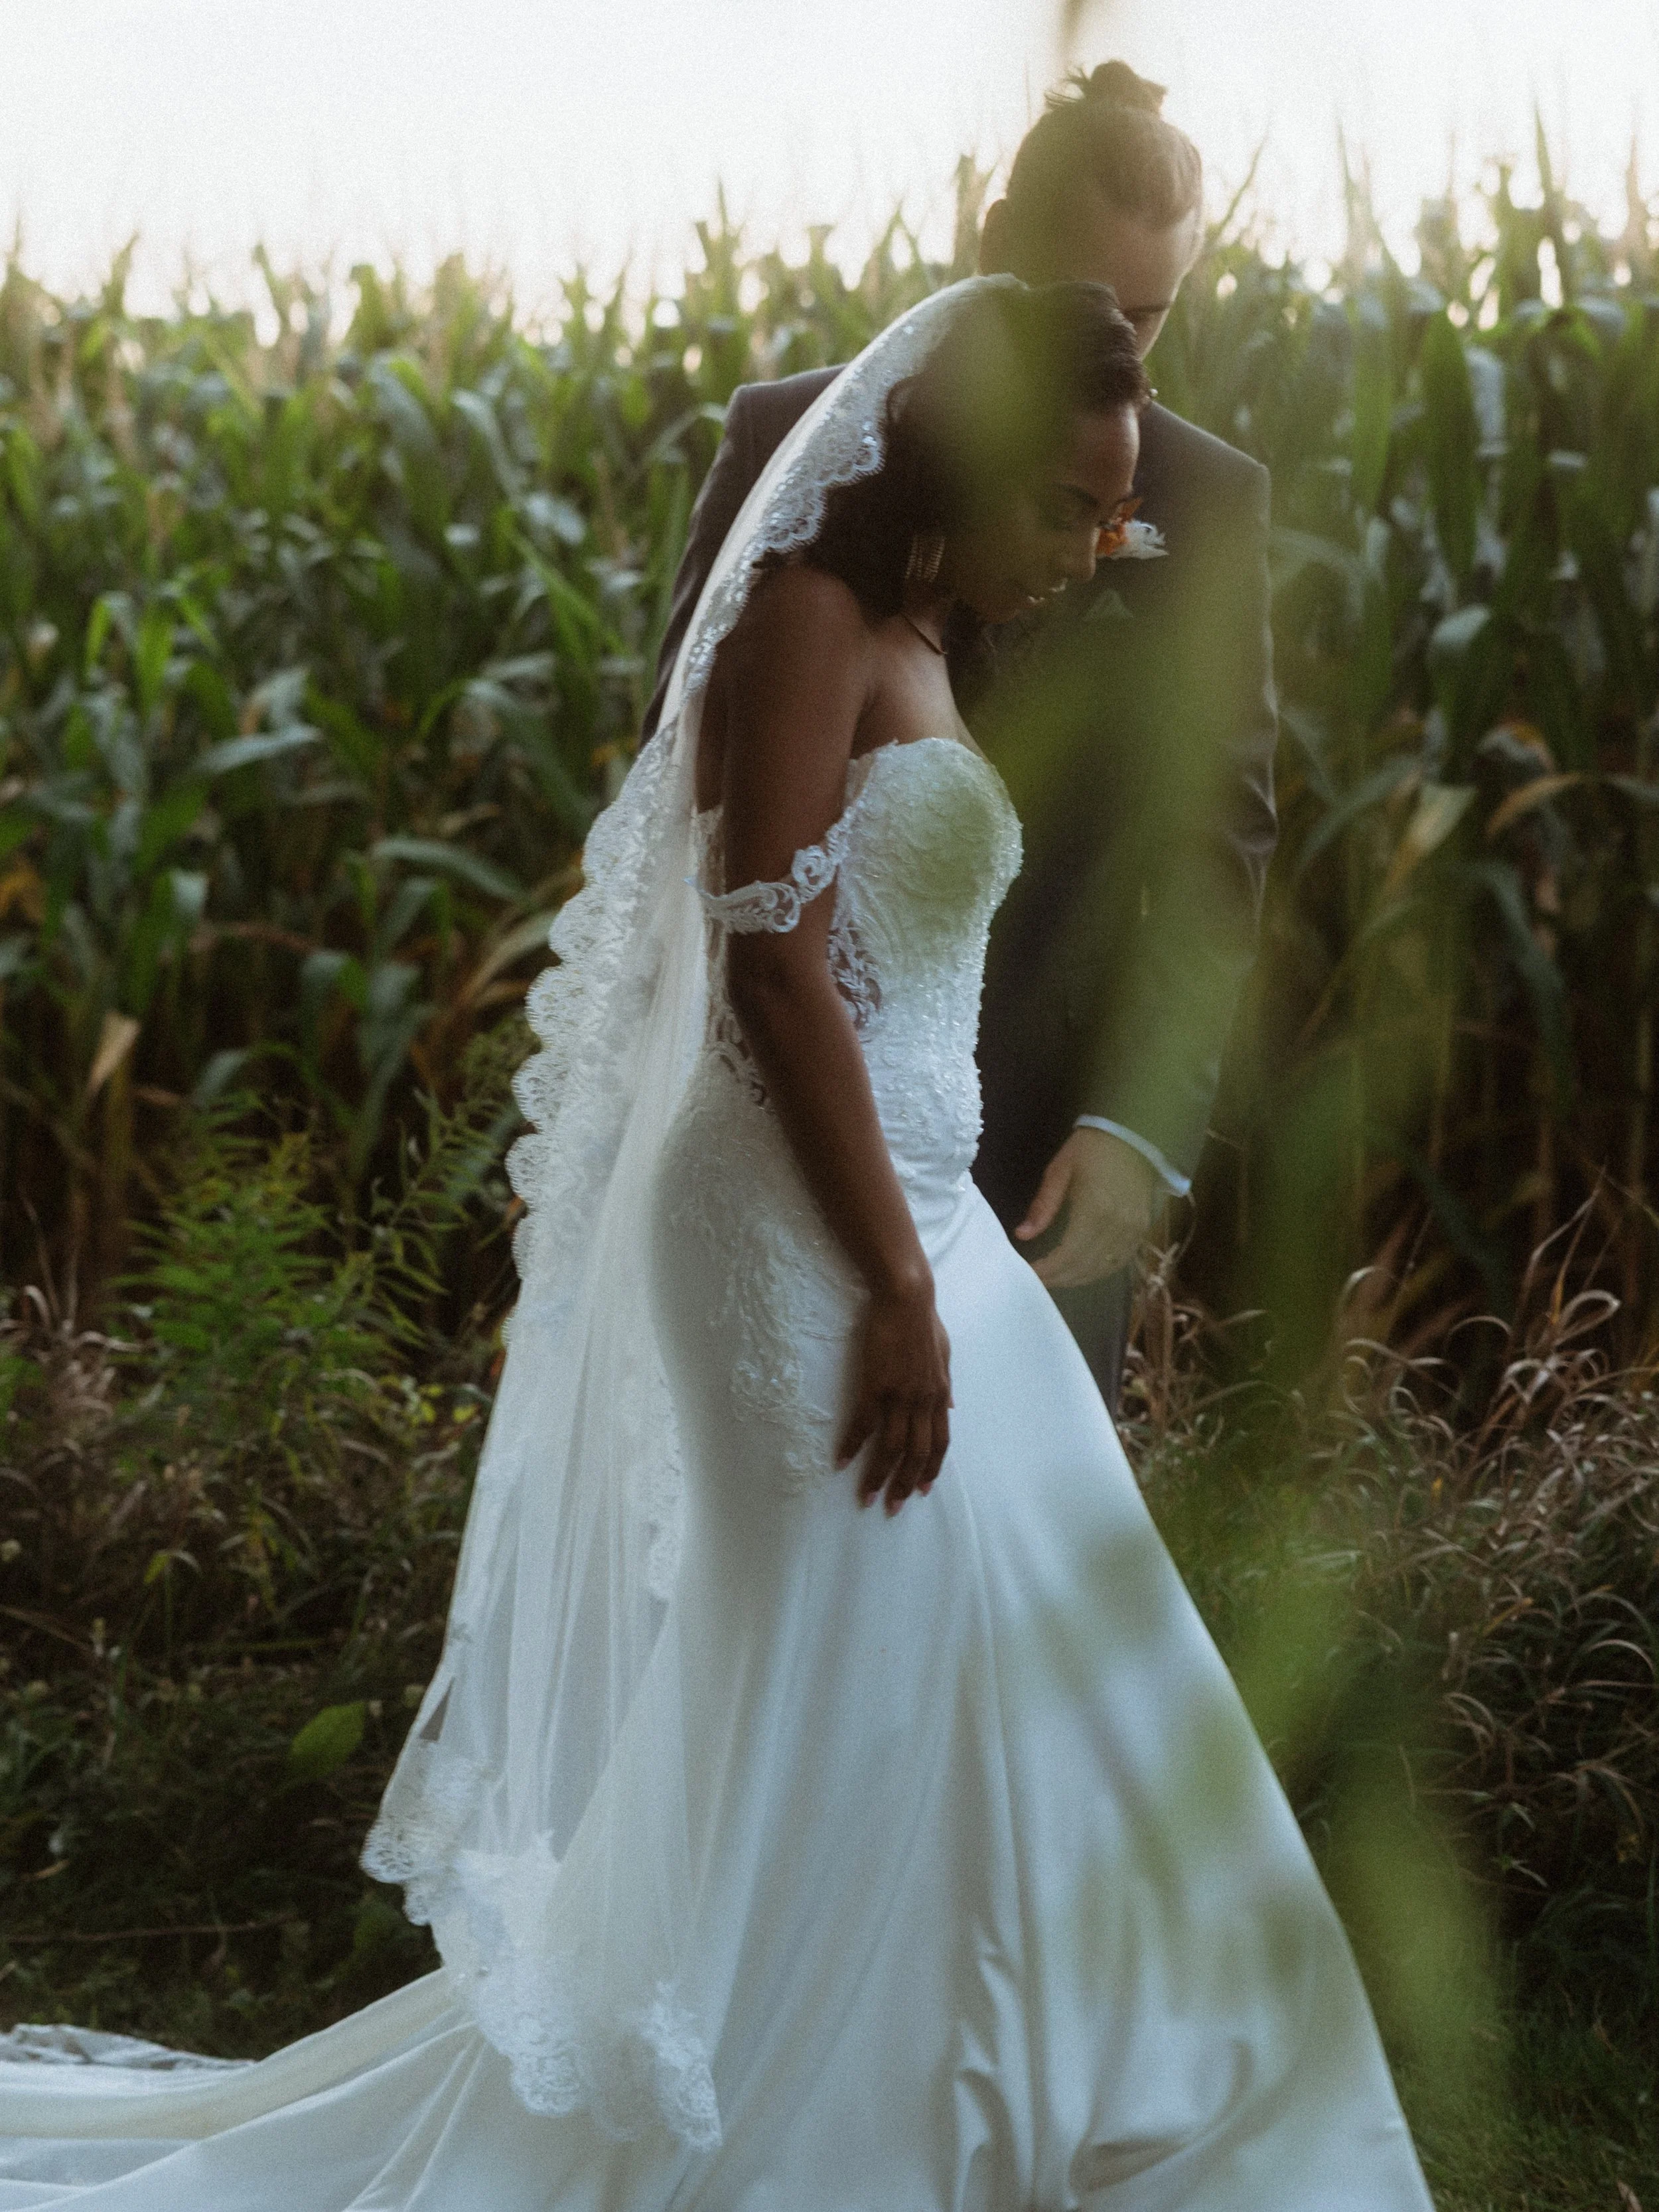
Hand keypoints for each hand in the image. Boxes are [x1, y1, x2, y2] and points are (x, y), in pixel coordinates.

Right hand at [836, 1281, 951, 1515]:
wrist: (906, 1297)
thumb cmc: (924, 1321)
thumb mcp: (945, 1355)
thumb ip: (945, 1385)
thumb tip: (951, 1409)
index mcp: (939, 1395)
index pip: (939, 1442)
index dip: (931, 1469)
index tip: (922, 1490)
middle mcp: (923, 1401)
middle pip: (916, 1453)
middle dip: (905, 1484)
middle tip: (892, 1508)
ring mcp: (899, 1395)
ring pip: (890, 1447)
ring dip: (878, 1476)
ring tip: (866, 1497)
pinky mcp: (875, 1386)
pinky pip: (863, 1425)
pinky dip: (852, 1446)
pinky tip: (841, 1461)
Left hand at [1016, 1127, 1158, 1289]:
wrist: (1132, 1134)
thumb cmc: (1090, 1149)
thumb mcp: (1060, 1170)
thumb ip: (1043, 1205)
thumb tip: (1022, 1235)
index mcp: (1094, 1210)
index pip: (1067, 1254)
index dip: (1047, 1270)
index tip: (1029, 1274)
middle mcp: (1117, 1225)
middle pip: (1085, 1266)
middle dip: (1059, 1278)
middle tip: (1039, 1282)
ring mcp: (1133, 1230)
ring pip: (1104, 1268)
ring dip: (1078, 1279)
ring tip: (1057, 1279)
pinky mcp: (1142, 1229)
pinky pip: (1121, 1261)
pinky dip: (1100, 1271)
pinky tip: (1083, 1271)